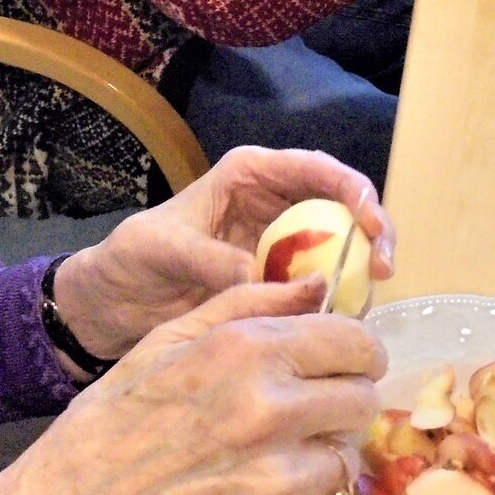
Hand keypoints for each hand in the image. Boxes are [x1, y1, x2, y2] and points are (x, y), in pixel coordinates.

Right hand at [0, 278, 387, 494]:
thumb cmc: (115, 418)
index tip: (344, 361)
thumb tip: (319, 285)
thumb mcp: (168, 340)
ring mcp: (277, 482)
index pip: (356, 343)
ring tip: (266, 456)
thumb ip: (250, 303)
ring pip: (343, 458)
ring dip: (317, 455)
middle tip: (305, 410)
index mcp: (247, 352)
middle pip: (362, 401)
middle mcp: (271, 413)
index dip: (357, 351)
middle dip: (341, 400)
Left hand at [54, 146, 392, 362]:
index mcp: (250, 175)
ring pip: (340, 249)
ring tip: (363, 305)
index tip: (371, 226)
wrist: (111, 303)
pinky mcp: (280, 283)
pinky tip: (340, 324)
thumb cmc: (131, 258)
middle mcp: (275, 203)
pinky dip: (336, 303)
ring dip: (359, 273)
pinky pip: (320, 287)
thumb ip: (212, 259)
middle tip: (383, 272)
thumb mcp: (163, 248)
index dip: (353, 192)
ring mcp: (282, 245)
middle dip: (372, 233)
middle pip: (343, 207)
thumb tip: (266, 280)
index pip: (316, 170)